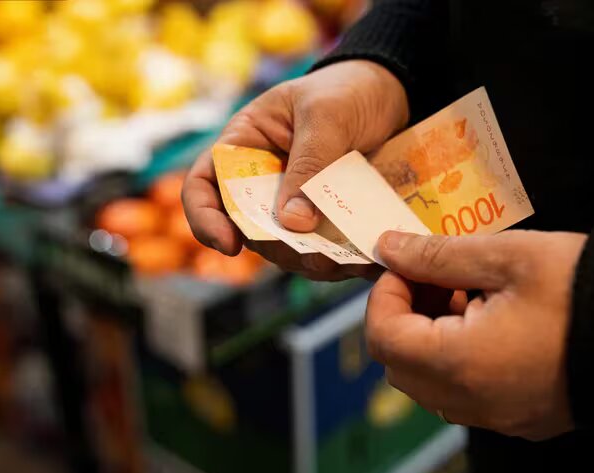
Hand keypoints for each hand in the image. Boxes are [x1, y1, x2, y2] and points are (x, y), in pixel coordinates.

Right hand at [182, 60, 408, 280]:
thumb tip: (293, 222)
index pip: (203, 185)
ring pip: (283, 245)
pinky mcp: (321, 216)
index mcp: (243, 143)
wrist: (390, 94)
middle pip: (246, 226)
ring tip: (337, 262)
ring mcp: (290, 200)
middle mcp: (259, 178)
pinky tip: (355, 260)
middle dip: (273, 247)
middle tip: (309, 255)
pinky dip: (333, 259)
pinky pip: (317, 246)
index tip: (229, 245)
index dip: (205, 217)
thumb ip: (309, 164)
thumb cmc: (346, 90)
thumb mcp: (326, 116)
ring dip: (305, 259)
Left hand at [365, 230, 587, 439]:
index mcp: (459, 363)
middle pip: (400, 364)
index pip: (383, 336)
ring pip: (429, 380)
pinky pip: (463, 392)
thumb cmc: (581, 290)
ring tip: (466, 293)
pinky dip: (456, 356)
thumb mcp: (506, 258)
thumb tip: (388, 248)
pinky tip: (489, 319)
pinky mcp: (517, 416)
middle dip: (405, 314)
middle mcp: (470, 401)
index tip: (406, 265)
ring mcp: (495, 414)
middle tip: (434, 276)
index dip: (384, 294)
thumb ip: (437, 255)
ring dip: (430, 335)